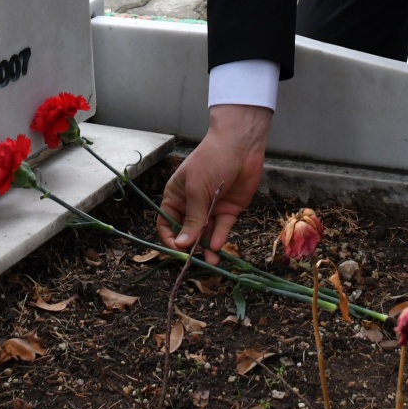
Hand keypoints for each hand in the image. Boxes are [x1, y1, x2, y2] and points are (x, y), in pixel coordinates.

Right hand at [157, 104, 271, 262]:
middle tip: (196, 262)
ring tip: (212, 262)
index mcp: (175, 196)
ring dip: (207, 248)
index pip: (166, 223)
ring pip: (205, 234)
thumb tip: (181, 244)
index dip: (170, 238)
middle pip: (187, 232)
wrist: (241, 146)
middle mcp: (191, 205)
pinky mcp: (228, 210)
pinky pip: (221, 228)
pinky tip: (218, 246)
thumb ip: (192, 219)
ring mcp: (210, 208)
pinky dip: (219, 238)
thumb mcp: (196, 190)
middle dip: (191, 247)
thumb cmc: (210, 160)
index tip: (178, 251)